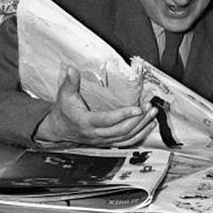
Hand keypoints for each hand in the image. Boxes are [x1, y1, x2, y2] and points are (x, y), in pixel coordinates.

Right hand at [34, 67, 156, 146]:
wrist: (59, 130)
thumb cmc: (64, 111)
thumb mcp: (64, 95)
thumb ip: (69, 82)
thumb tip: (71, 69)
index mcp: (86, 122)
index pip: (107, 120)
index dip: (123, 115)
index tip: (138, 108)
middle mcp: (96, 134)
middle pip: (121, 130)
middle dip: (138, 119)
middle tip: (149, 107)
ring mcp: (103, 141)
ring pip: (126, 137)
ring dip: (142, 126)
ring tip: (153, 113)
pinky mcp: (108, 143)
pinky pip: (127, 142)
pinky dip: (140, 135)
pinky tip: (149, 125)